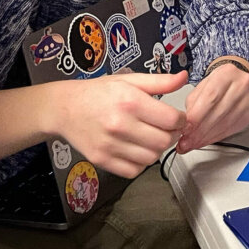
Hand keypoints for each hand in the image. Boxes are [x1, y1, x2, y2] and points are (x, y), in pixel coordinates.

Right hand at [53, 71, 187, 177]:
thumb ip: (160, 81)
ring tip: (153, 138)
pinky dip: (141, 164)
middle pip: (164, 141)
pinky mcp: (101, 160)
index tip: (178, 117)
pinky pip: (133, 171)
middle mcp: (120, 125)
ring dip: (158, 150)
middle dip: (173, 135)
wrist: (64, 108)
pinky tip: (139, 150)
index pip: (171, 119)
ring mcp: (110, 145)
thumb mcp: (130, 80)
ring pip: (151, 158)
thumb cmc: (99, 92)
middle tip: (169, 129)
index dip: (181, 120)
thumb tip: (184, 78)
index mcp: (130, 102)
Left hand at [177, 60, 248, 152]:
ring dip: (206, 137)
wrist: (238, 80)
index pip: (211, 97)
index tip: (185, 129)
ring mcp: (248, 101)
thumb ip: (193, 104)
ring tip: (192, 144)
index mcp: (227, 74)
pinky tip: (205, 140)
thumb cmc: (218, 83)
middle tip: (185, 142)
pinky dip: (215, 137)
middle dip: (199, 131)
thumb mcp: (202, 86)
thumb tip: (185, 126)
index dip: (197, 116)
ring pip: (225, 124)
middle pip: (219, 112)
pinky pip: (231, 130)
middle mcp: (241, 85)